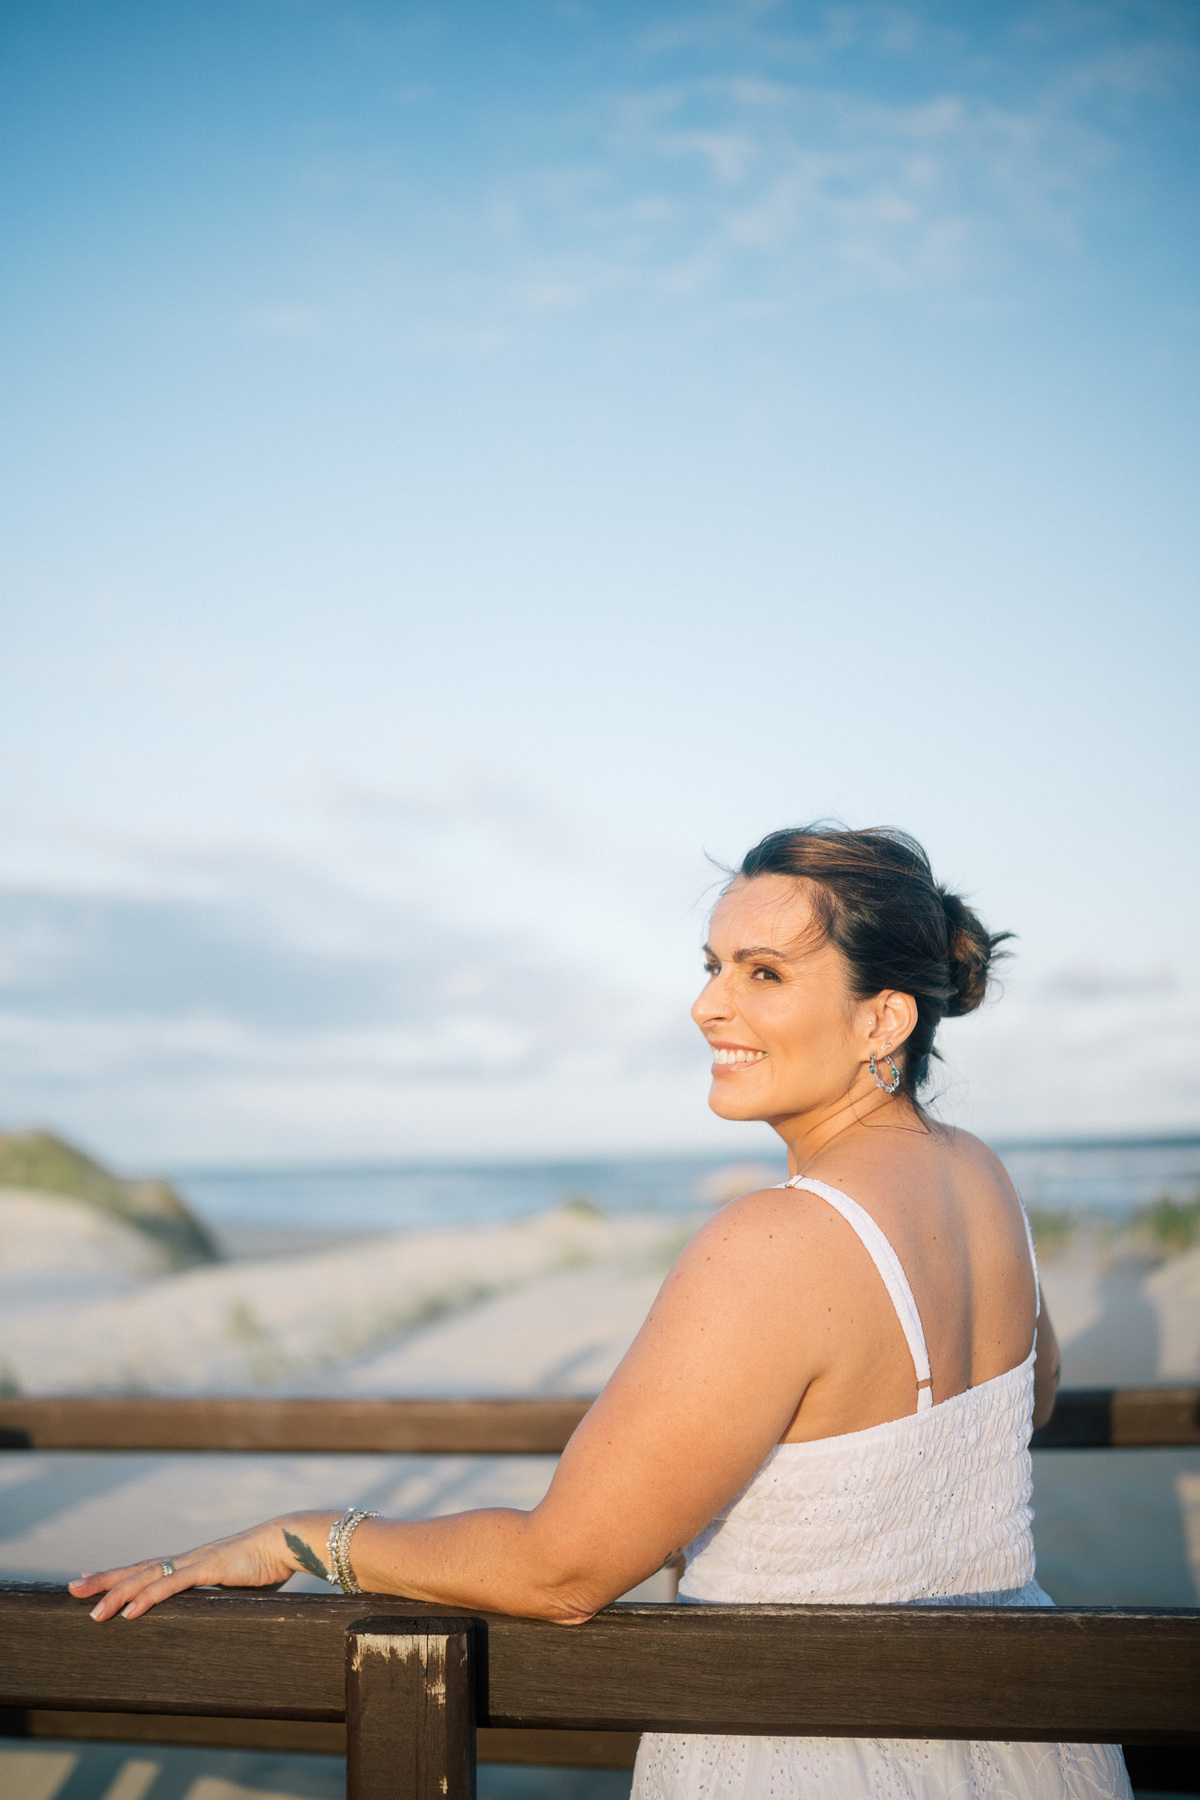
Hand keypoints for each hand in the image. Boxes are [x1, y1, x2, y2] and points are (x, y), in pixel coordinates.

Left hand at [68, 1511, 331, 1620]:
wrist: (289, 1539)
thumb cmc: (270, 1562)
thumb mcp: (239, 1584)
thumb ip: (224, 1594)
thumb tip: (222, 1612)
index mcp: (193, 1563)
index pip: (149, 1568)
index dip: (121, 1575)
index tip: (94, 1579)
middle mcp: (188, 1560)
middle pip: (138, 1569)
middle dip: (104, 1580)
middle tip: (72, 1588)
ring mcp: (195, 1563)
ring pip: (147, 1578)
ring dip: (117, 1594)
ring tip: (91, 1610)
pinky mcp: (208, 1569)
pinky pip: (171, 1586)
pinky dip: (147, 1598)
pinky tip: (129, 1611)